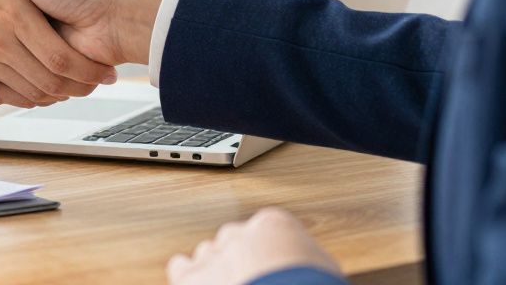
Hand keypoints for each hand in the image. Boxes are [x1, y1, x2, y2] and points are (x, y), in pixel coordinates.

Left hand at [166, 208, 340, 284]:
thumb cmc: (310, 282)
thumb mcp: (323, 267)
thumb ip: (307, 257)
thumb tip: (308, 266)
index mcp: (274, 226)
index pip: (267, 232)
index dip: (268, 253)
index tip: (272, 267)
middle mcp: (240, 234)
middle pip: (235, 241)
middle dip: (242, 260)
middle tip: (253, 281)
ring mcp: (213, 253)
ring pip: (208, 253)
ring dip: (216, 269)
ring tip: (230, 283)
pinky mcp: (191, 276)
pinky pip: (182, 268)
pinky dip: (188, 276)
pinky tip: (197, 282)